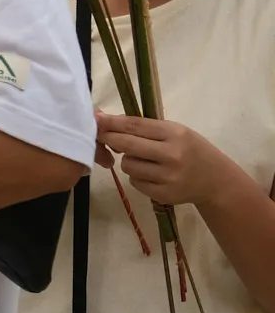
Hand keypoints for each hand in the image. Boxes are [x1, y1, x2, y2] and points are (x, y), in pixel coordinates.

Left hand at [98, 112, 257, 208]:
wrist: (217, 181)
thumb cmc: (192, 150)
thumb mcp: (177, 132)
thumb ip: (145, 128)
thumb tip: (106, 120)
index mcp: (176, 134)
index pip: (135, 126)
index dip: (111, 122)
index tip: (95, 119)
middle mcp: (172, 155)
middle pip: (127, 145)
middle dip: (110, 139)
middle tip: (103, 137)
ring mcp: (168, 177)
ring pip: (128, 165)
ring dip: (129, 161)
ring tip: (144, 160)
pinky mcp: (163, 194)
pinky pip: (134, 182)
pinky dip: (137, 177)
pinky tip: (152, 174)